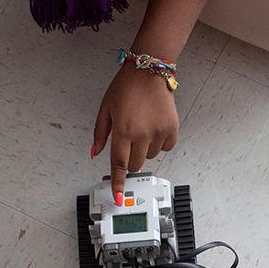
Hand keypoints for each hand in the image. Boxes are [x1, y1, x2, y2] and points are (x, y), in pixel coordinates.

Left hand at [92, 62, 179, 199]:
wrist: (150, 71)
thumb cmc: (127, 87)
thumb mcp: (106, 108)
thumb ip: (101, 133)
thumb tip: (96, 152)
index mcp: (123, 130)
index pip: (118, 164)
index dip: (117, 182)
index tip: (118, 196)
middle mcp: (142, 133)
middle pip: (135, 164)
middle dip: (130, 158)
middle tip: (129, 140)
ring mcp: (159, 132)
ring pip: (150, 157)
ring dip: (145, 149)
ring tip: (142, 127)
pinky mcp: (172, 129)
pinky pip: (165, 148)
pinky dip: (160, 143)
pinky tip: (154, 127)